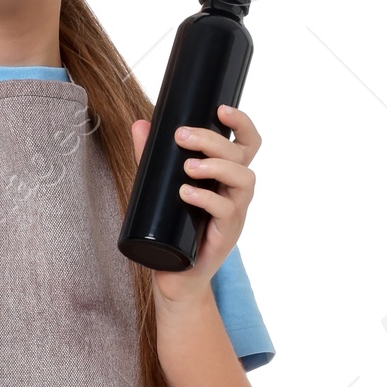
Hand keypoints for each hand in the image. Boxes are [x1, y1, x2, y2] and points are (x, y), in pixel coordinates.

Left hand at [129, 104, 259, 303]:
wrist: (174, 277)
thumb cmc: (172, 229)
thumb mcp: (159, 189)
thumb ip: (151, 158)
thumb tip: (140, 123)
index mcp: (227, 175)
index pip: (246, 143)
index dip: (241, 123)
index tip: (220, 109)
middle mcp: (236, 191)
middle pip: (241, 155)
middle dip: (213, 140)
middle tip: (182, 136)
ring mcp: (235, 214)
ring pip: (243, 179)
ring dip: (217, 166)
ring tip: (188, 167)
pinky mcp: (226, 236)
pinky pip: (227, 211)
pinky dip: (207, 199)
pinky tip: (186, 193)